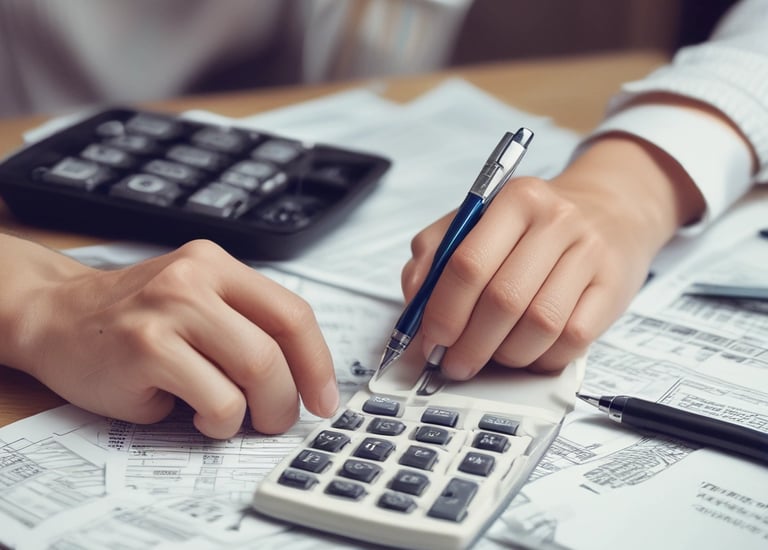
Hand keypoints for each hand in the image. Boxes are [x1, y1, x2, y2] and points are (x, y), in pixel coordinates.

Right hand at [1, 238, 337, 438]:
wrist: (55, 317)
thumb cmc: (133, 319)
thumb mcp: (195, 300)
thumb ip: (245, 323)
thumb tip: (304, 378)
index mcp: (216, 264)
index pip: (292, 313)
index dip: (318, 362)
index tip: (324, 396)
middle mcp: (194, 279)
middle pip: (276, 348)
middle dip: (287, 399)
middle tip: (277, 419)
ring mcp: (168, 312)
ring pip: (255, 373)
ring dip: (256, 413)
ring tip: (233, 419)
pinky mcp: (146, 349)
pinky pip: (216, 401)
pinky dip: (217, 422)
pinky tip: (194, 413)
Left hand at [401, 135, 704, 379]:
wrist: (610, 212)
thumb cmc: (532, 226)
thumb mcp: (479, 221)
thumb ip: (436, 253)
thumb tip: (414, 302)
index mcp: (514, 200)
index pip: (468, 264)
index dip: (443, 312)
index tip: (430, 340)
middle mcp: (556, 221)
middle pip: (503, 300)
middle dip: (469, 344)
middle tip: (453, 363)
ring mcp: (590, 255)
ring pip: (539, 325)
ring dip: (505, 355)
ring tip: (491, 357)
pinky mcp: (613, 289)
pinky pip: (573, 340)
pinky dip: (542, 358)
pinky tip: (527, 353)